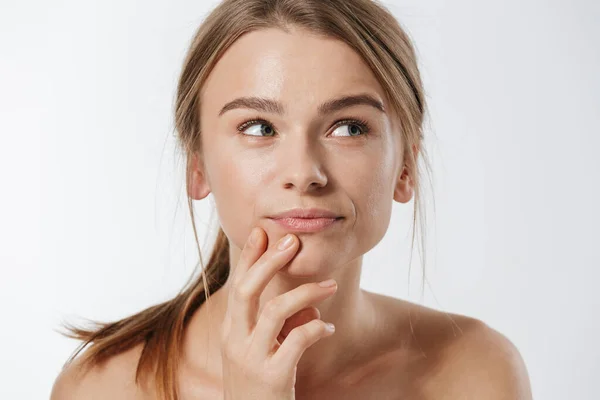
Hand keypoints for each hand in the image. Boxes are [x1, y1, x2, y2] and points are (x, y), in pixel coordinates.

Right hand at [220, 226, 337, 399]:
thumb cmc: (260, 387)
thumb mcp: (262, 352)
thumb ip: (280, 327)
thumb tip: (311, 307)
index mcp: (230, 332)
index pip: (237, 286)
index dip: (249, 258)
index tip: (262, 231)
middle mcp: (234, 342)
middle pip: (247, 290)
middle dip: (269, 262)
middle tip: (292, 242)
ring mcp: (251, 360)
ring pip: (275, 311)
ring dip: (306, 293)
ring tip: (330, 286)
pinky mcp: (272, 377)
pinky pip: (297, 341)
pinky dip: (316, 329)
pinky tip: (328, 329)